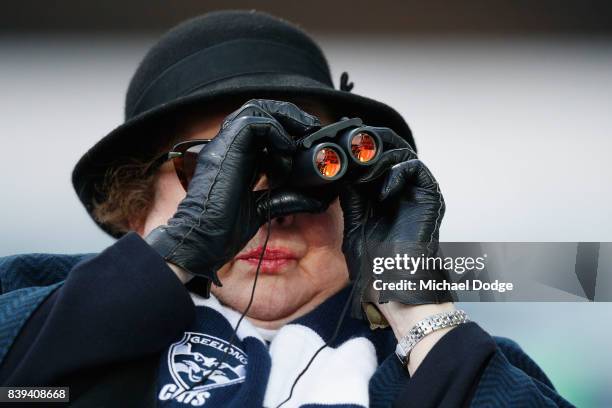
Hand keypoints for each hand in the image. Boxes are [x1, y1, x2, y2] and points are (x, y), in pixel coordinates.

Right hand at [146, 100, 328, 287]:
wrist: (203, 239)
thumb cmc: (224, 228)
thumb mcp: (265, 206)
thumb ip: (288, 198)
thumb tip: (318, 200)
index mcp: (238, 157)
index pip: (263, 127)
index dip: (288, 127)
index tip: (309, 140)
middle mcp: (230, 146)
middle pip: (259, 111)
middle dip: (289, 116)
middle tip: (311, 129)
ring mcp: (225, 144)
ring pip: (255, 109)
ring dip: (284, 118)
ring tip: (302, 133)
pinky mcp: (225, 147)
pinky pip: (253, 122)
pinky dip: (275, 130)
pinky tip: (287, 149)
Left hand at [339, 132, 452, 323]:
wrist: (392, 281)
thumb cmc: (374, 259)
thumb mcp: (354, 217)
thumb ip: (350, 193)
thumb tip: (339, 168)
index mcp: (380, 190)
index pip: (371, 156)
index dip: (356, 147)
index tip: (335, 144)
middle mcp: (399, 186)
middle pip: (388, 148)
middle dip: (368, 141)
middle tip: (350, 141)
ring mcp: (415, 189)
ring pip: (401, 153)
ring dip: (379, 156)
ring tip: (362, 168)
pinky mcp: (429, 194)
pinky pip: (415, 169)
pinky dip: (397, 172)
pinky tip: (382, 189)